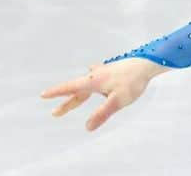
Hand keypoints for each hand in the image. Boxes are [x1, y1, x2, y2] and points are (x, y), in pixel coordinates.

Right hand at [41, 58, 170, 130]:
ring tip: (73, 100)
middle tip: (55, 113)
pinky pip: (98, 79)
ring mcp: (105, 71)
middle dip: (67, 102)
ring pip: (88, 84)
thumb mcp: (118, 100)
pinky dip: (93, 85)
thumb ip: (102, 113)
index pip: (71, 88)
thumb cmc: (133, 81)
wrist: (148, 62)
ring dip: (80, 93)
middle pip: (78, 90)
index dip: (57, 93)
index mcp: (94, 81)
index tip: (43, 95)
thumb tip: (87, 127)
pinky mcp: (113, 70)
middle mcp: (96, 75)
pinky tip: (95, 78)